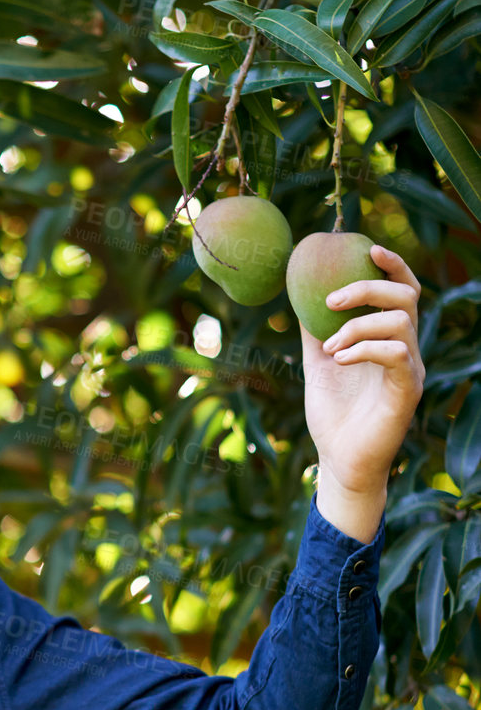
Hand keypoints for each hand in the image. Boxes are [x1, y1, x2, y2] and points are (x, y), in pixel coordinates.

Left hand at [299, 242, 424, 501]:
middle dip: (367, 288)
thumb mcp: (317, 364)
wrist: (339, 462)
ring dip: (357, 326)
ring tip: (329, 348)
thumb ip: (314, 331)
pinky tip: (338, 359)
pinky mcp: (407, 392)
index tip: (368, 247)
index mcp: (389, 339)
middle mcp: (406, 350)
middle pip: (405, 296)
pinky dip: (364, 348)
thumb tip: (298, 294)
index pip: (403, 291)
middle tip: (331, 299)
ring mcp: (410, 371)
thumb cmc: (333, 415)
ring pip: (400, 323)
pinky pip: (397, 354)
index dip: (393, 264)